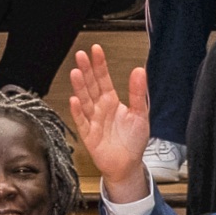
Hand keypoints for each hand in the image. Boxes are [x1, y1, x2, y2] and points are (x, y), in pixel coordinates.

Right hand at [61, 43, 156, 198]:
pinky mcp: (88, 135)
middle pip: (91, 86)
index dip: (99, 64)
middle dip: (86, 70)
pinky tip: (74, 101)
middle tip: (81, 55)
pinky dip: (78, 112)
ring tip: (75, 73)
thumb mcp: (140, 114)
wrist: (127, 164)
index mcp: (112, 101)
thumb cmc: (133, 141)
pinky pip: (81, 121)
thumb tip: (140, 71)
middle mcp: (100, 108)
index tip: (96, 50)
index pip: (104, 78)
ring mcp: (92, 120)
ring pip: (84, 100)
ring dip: (80, 87)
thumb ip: (138, 93)